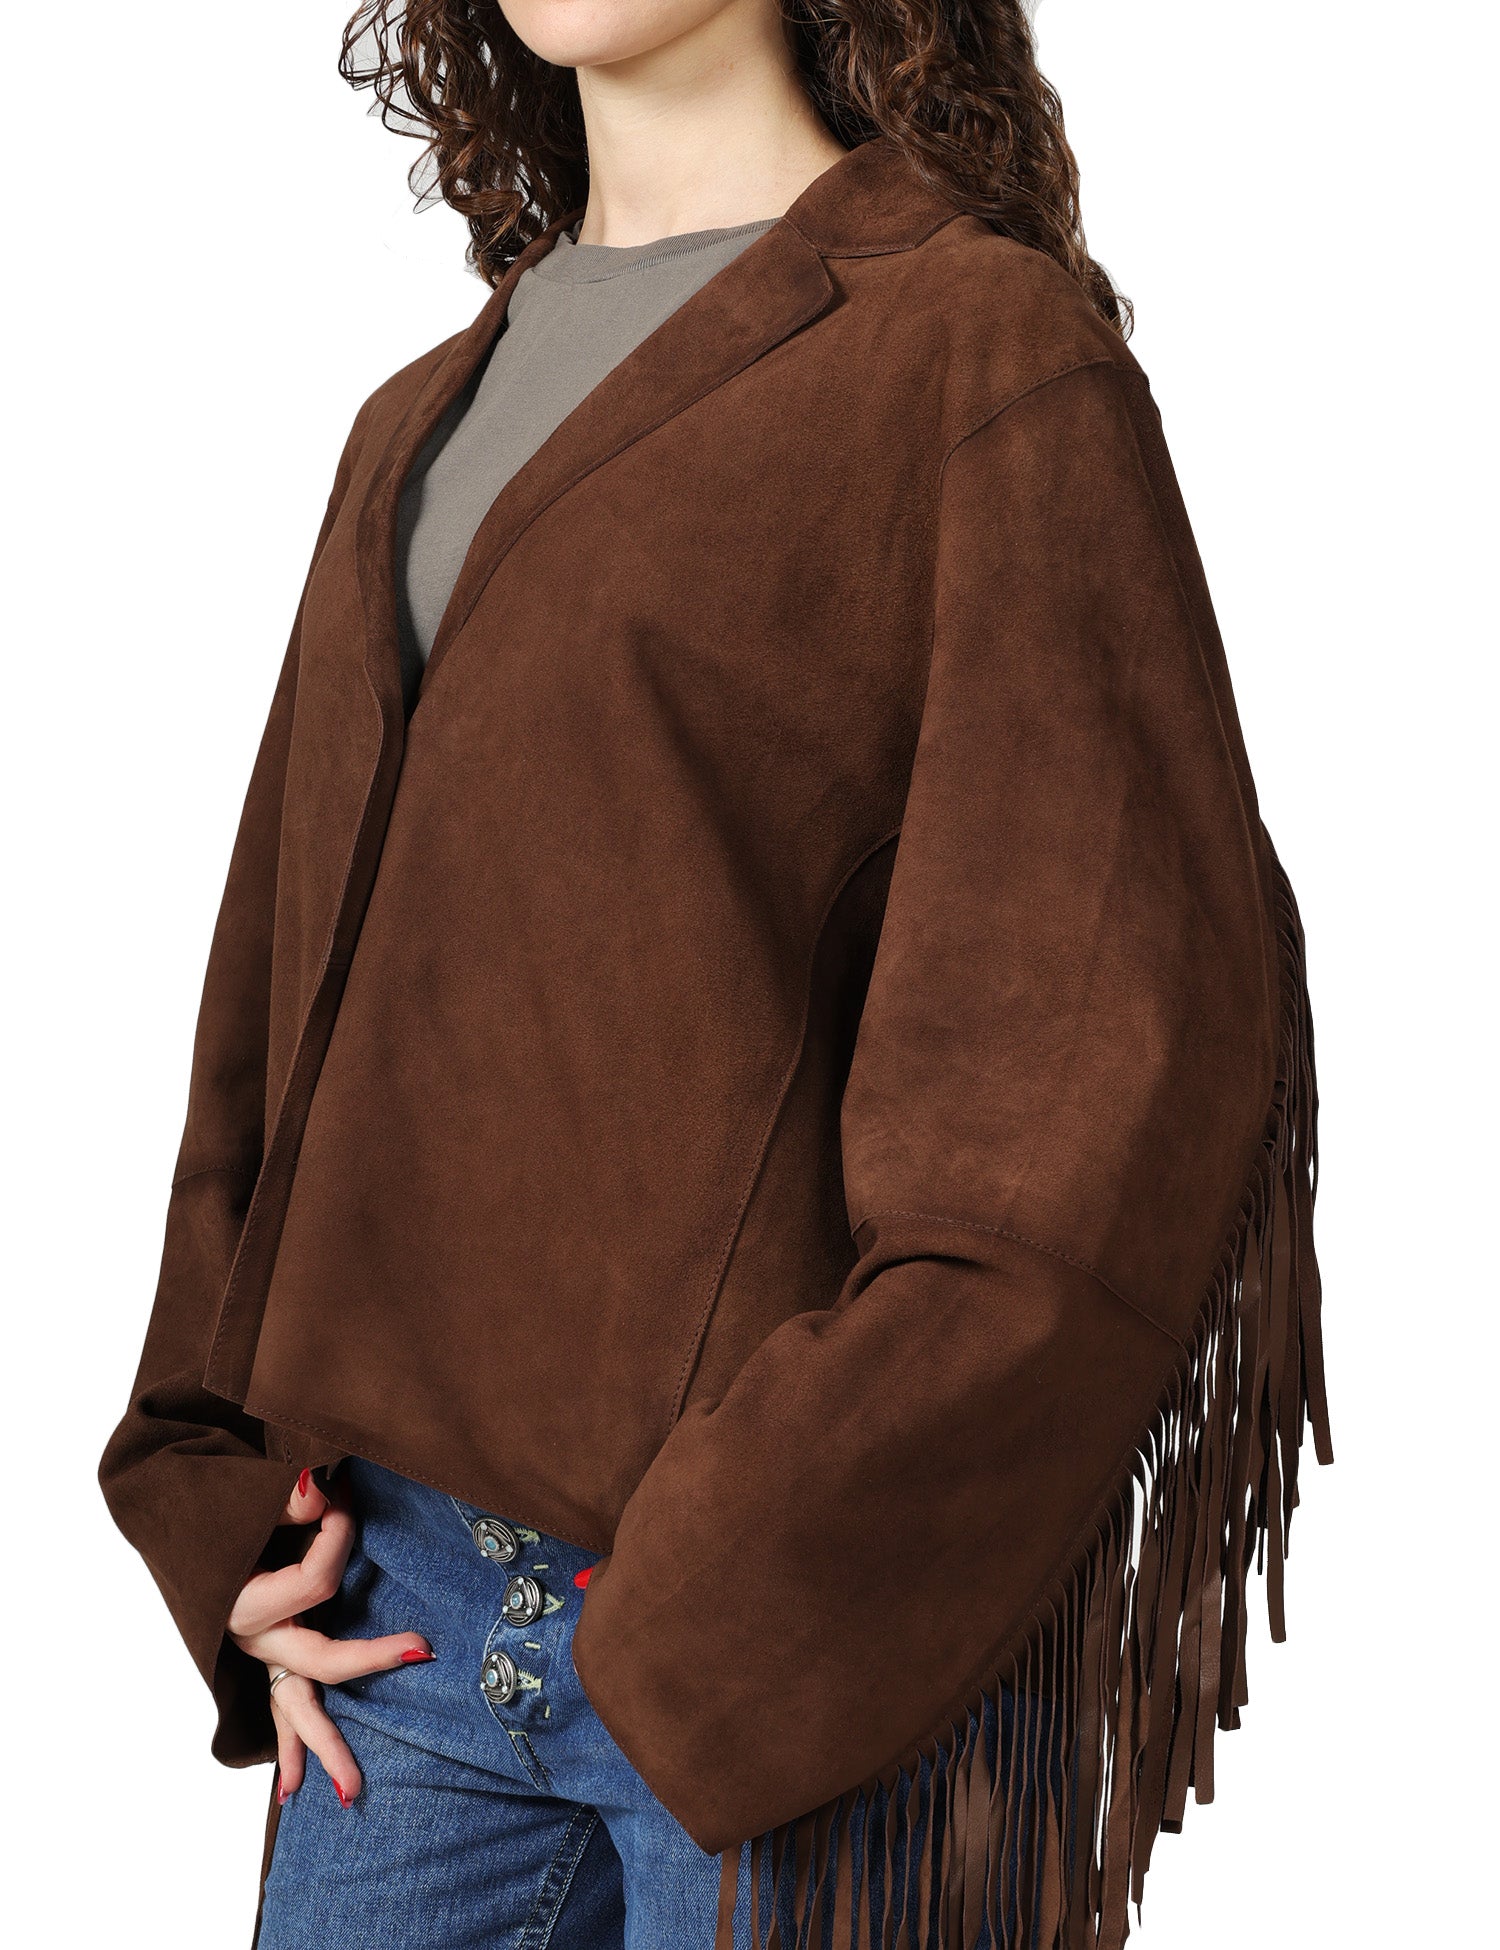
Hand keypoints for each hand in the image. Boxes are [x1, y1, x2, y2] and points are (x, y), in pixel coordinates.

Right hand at [228, 1468, 432, 1805]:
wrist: (179, 1519)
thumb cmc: (217, 1505)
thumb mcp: (244, 1495)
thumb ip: (284, 1498)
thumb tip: (320, 1491)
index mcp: (243, 1601)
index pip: (314, 1579)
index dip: (336, 1534)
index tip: (339, 1497)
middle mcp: (251, 1638)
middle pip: (316, 1663)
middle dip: (368, 1659)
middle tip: (421, 1650)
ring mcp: (257, 1655)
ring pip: (292, 1709)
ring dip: (322, 1748)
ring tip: (351, 1794)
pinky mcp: (265, 1659)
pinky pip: (278, 1708)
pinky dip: (287, 1744)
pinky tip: (292, 1788)